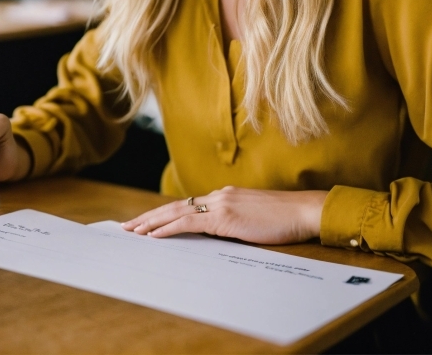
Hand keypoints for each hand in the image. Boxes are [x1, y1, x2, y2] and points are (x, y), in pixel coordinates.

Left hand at [121, 186, 327, 244]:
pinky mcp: (225, 216)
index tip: (147, 222)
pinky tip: (154, 235)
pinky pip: (189, 223)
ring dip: (152, 222)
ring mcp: (221, 203)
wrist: (302, 211)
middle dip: (150, 217)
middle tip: (128, 226)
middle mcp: (219, 195)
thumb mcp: (254, 220)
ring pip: (177, 212)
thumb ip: (234, 223)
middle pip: (176, 206)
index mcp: (226, 196)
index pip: (188, 205)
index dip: (165, 213)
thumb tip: (219, 236)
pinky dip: (168, 228)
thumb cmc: (285, 219)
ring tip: (133, 231)